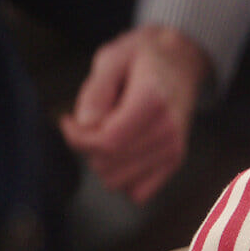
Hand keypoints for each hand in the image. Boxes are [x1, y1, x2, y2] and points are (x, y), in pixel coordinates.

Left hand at [59, 24, 211, 203]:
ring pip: (118, 182)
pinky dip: (123, 178)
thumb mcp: (112, 58)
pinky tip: (121, 152)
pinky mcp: (174, 161)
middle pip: (108, 165)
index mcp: (153, 101)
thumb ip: (96, 90)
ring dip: (103, 163)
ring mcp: (174, 149)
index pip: (107, 141)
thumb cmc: (143, 58)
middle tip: (90, 122)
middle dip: (88, 148)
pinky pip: (137, 193)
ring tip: (108, 134)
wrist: (181, 60)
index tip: (68, 120)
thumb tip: (84, 124)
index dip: (77, 138)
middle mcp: (168, 130)